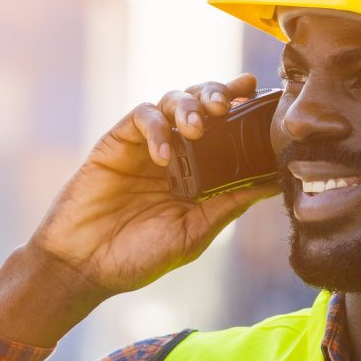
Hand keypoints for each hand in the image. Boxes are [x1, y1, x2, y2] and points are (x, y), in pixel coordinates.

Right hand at [0, 73, 279, 344]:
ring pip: (171, 101)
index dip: (243, 107)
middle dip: (217, 93)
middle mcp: (174, 152)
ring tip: (199, 128)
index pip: (225, 128)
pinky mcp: (116, 143)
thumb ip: (229, 203)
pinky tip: (163, 155)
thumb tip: (275, 182)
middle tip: (229, 104)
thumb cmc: (139, 256)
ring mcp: (144, 145)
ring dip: (189, 106)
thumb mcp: (195, 231)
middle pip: (200, 102)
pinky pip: (140, 118)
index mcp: (198, 171)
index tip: (262, 97)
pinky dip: (156, 128)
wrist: (85, 267)